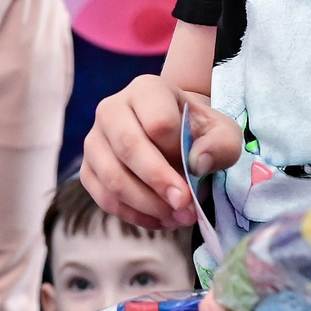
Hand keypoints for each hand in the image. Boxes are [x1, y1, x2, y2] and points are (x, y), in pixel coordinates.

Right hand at [80, 75, 232, 231]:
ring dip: (147, 204)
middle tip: (186, 208)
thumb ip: (220, 145)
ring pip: (112, 176)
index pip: (158, 122)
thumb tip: (197, 163)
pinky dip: (133, 215)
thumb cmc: (197, 132)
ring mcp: (94, 139)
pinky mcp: (88, 169)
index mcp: (146, 90)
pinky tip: (159, 220)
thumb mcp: (222, 133)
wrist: (173, 136)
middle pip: (129, 147)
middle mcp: (111, 109)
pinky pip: (103, 197)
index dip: (179, 153)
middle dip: (159, 183)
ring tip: (177, 217)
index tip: (197, 173)